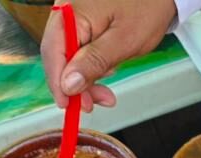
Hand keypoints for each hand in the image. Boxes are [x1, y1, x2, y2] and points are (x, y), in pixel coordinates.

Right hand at [40, 0, 176, 111]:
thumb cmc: (148, 5)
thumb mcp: (125, 40)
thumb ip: (95, 62)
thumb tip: (69, 84)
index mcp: (72, 12)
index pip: (53, 54)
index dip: (58, 84)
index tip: (68, 105)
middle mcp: (66, 11)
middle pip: (58, 56)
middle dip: (74, 85)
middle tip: (92, 103)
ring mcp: (73, 15)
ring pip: (68, 55)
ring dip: (84, 77)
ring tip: (104, 91)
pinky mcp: (83, 20)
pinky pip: (78, 47)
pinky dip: (89, 64)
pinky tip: (104, 70)